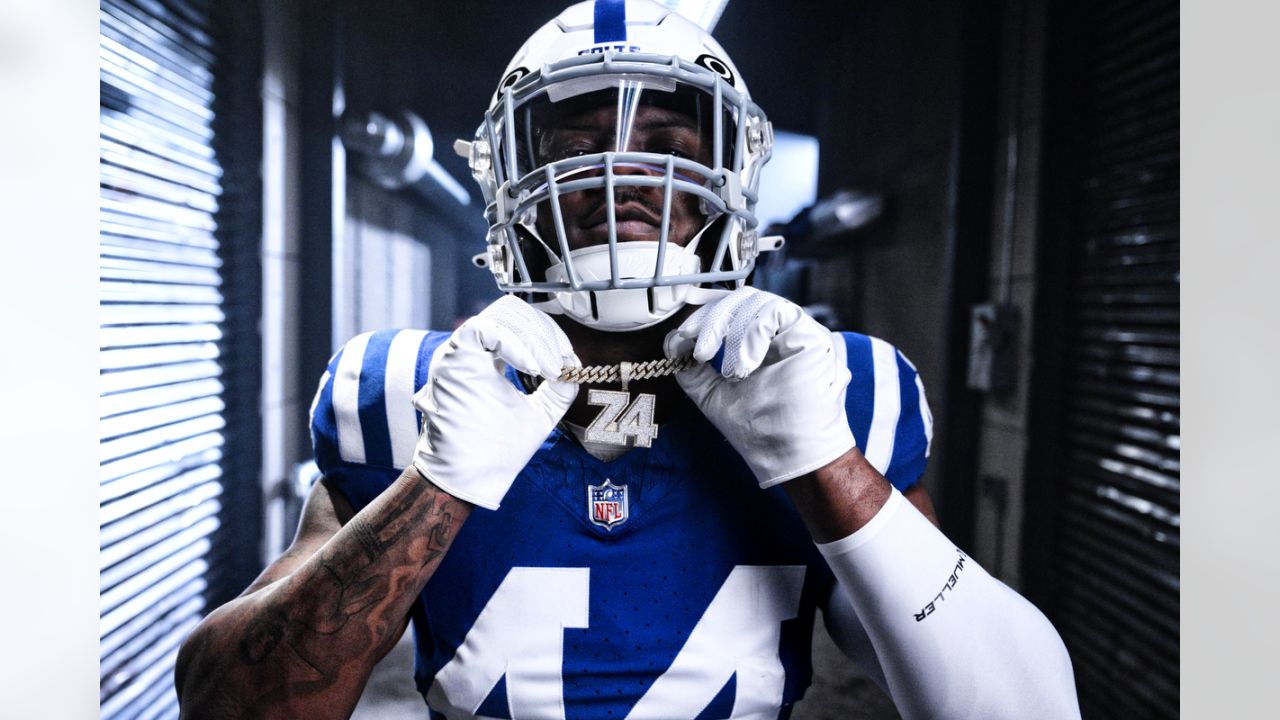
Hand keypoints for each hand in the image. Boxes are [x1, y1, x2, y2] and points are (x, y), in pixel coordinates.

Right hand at [411, 296, 579, 508]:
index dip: (547, 334)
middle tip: (562, 359)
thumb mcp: (540, 414)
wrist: (471, 476)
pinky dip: (514, 343)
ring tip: (549, 367)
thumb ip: (558, 391)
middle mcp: (471, 353)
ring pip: (500, 317)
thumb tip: (574, 365)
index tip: (567, 357)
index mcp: (487, 361)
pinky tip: (533, 366)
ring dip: (533, 337)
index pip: (519, 326)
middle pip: (511, 314)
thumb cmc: (497, 451)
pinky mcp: (453, 360)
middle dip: (544, 332)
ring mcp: (460, 354)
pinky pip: (483, 330)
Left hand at [664, 287, 854, 486]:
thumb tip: (674, 343)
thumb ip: (693, 370)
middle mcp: (778, 334)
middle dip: (710, 320)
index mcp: (757, 344)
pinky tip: (745, 366)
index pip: (730, 310)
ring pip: (755, 302)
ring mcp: (795, 333)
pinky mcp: (811, 335)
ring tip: (729, 371)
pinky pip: (775, 312)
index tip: (683, 334)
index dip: (704, 313)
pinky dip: (751, 334)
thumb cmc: (759, 432)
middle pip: (739, 300)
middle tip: (697, 349)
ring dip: (730, 330)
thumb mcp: (712, 394)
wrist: (787, 456)